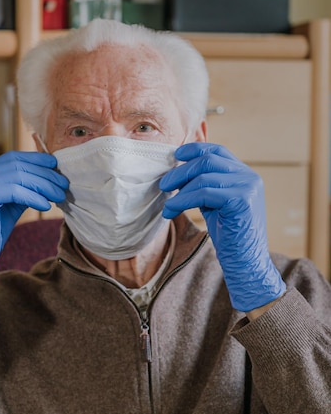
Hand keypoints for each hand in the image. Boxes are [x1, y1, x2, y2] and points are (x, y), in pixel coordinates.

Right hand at [0, 151, 68, 305]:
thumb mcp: (11, 205)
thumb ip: (24, 189)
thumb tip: (49, 177)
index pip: (12, 158)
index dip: (35, 159)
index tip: (55, 165)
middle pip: (17, 165)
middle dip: (44, 174)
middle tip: (63, 184)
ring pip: (18, 176)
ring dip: (43, 185)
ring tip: (60, 195)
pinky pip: (15, 191)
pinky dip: (33, 197)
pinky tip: (46, 205)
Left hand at [159, 143, 285, 311]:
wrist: (247, 264)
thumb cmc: (230, 238)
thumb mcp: (215, 205)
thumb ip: (204, 187)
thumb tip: (177, 174)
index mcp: (245, 175)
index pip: (218, 150)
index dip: (195, 149)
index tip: (176, 155)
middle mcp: (249, 177)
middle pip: (208, 160)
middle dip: (181, 171)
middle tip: (163, 185)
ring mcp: (247, 188)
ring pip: (203, 178)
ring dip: (179, 190)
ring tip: (167, 205)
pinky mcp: (241, 201)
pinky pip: (204, 193)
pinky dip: (182, 201)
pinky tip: (172, 210)